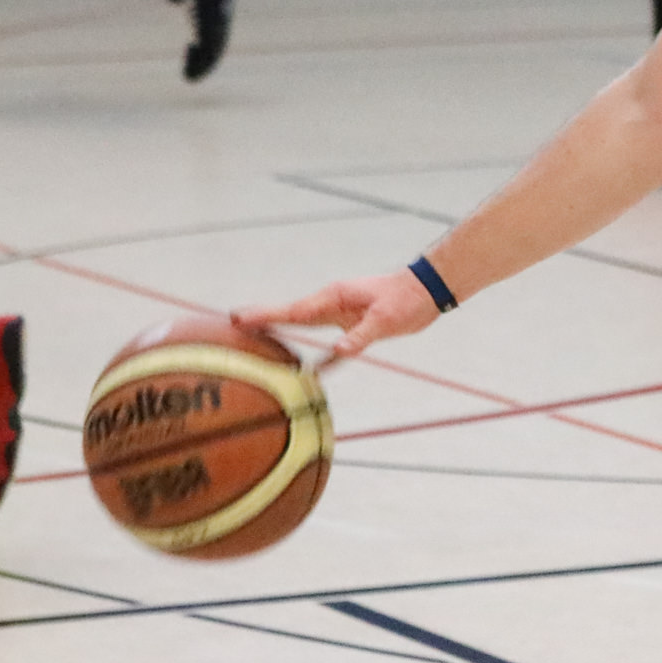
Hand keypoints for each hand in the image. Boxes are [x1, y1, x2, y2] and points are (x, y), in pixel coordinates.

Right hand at [233, 268, 440, 365]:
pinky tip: (310, 371)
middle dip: (263, 318)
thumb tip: (338, 353)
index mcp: (335, 298)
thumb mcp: (385, 319)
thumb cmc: (407, 301)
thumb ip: (361, 336)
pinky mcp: (354, 325)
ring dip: (283, 331)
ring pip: (305, 325)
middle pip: (291, 314)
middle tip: (233, 321)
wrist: (428, 291)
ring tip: (256, 336)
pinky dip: (319, 357)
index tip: (239, 317)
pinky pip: (330, 344)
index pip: (294, 311)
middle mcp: (333, 304)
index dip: (266, 316)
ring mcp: (342, 314)